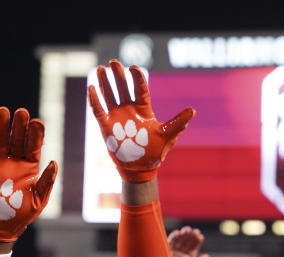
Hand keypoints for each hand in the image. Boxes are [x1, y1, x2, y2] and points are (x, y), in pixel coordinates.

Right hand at [0, 107, 57, 242]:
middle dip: (20, 126)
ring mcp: (0, 163)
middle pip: (18, 139)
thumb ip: (47, 181)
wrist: (3, 225)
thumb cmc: (23, 213)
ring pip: (2, 140)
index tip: (38, 122)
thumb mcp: (40, 199)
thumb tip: (54, 163)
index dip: (36, 135)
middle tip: (21, 112)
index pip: (34, 147)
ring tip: (3, 111)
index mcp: (31, 167)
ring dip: (3, 126)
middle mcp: (16, 161)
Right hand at [88, 59, 194, 181]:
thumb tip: (192, 111)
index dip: (137, 78)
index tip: (133, 67)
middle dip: (118, 75)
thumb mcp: (168, 136)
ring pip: (109, 95)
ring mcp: (117, 117)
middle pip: (123, 88)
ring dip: (104, 82)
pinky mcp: (106, 126)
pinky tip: (91, 88)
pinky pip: (99, 110)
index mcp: (143, 109)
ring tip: (99, 68)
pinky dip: (95, 100)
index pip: (140, 89)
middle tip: (113, 62)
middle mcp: (129, 110)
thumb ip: (178, 123)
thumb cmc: (155, 152)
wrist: (140, 168)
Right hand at [169, 226, 208, 256]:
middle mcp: (180, 255)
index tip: (200, 236)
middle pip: (186, 243)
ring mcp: (172, 253)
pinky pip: (169, 242)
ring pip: (179, 241)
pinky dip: (173, 237)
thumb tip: (207, 255)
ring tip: (187, 229)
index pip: (193, 248)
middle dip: (190, 236)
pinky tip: (177, 233)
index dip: (197, 241)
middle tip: (194, 231)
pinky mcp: (164, 252)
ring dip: (183, 234)